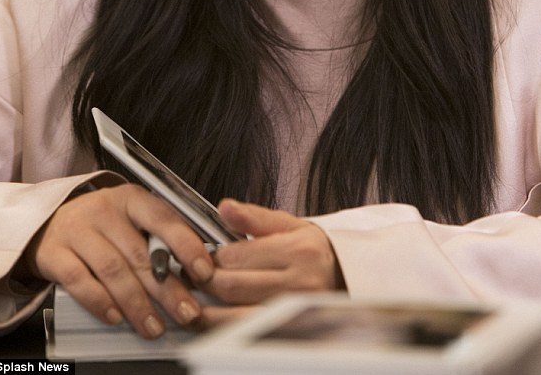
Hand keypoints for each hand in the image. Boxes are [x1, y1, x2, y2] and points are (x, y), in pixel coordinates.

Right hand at [25, 183, 216, 337]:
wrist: (48, 221)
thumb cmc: (101, 223)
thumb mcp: (131, 218)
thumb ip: (158, 237)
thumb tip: (196, 269)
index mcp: (131, 198)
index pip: (164, 220)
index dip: (186, 246)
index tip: (204, 272)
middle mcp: (105, 210)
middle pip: (141, 253)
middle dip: (168, 288)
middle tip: (186, 312)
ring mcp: (78, 230)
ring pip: (113, 270)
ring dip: (137, 303)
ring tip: (154, 325)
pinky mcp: (54, 253)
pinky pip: (79, 280)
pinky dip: (100, 302)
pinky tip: (116, 317)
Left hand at [199, 199, 344, 327]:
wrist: (345, 277)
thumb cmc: (313, 250)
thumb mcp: (288, 225)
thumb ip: (253, 216)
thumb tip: (224, 207)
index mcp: (299, 250)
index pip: (239, 255)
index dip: (213, 256)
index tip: (204, 256)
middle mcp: (300, 282)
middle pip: (234, 286)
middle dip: (207, 282)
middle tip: (195, 276)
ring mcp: (295, 311)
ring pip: (237, 315)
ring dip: (208, 311)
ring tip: (195, 302)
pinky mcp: (290, 332)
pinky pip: (248, 333)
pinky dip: (224, 328)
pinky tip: (213, 320)